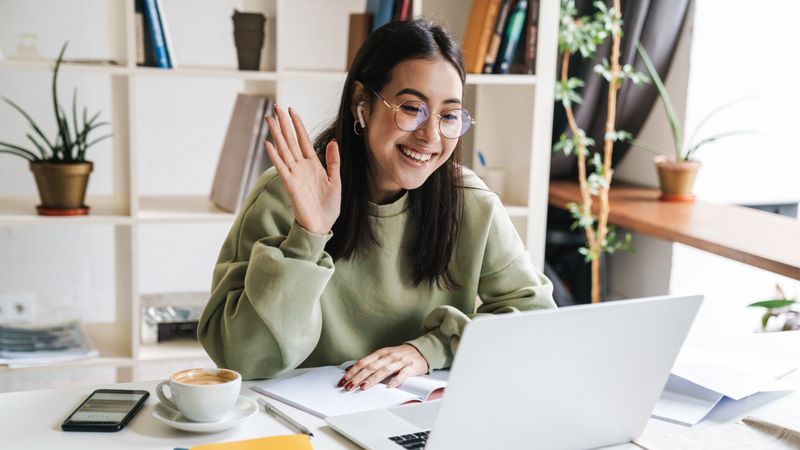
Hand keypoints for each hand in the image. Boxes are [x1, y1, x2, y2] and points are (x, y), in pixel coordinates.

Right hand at [263, 104, 340, 234]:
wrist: (322, 224)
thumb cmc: (328, 205)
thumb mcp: (335, 180)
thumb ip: (333, 161)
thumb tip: (333, 142)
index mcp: (313, 164)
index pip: (303, 139)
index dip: (298, 124)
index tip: (292, 110)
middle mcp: (301, 166)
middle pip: (290, 140)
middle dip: (283, 124)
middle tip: (276, 107)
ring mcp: (294, 174)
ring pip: (283, 150)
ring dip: (276, 134)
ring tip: (269, 119)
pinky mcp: (290, 185)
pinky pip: (281, 167)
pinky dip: (274, 156)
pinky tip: (268, 143)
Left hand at [338, 344, 428, 390]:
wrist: (421, 350)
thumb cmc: (400, 355)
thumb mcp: (384, 356)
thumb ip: (371, 362)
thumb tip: (352, 368)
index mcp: (380, 353)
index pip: (363, 362)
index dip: (352, 371)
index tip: (343, 380)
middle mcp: (388, 356)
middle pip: (371, 367)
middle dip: (358, 377)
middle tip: (348, 386)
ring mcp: (399, 361)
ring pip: (384, 370)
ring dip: (373, 379)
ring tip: (363, 386)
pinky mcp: (411, 367)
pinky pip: (403, 374)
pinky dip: (396, 380)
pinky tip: (390, 386)